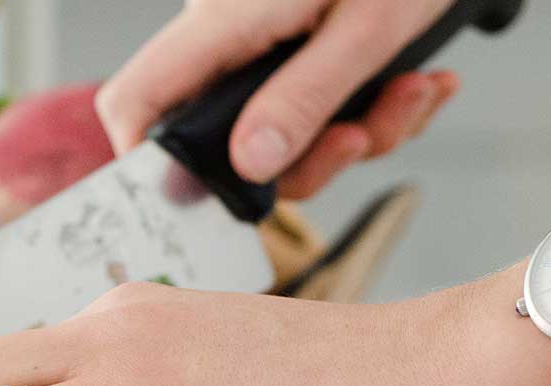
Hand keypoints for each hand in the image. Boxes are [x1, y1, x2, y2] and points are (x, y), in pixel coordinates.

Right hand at [96, 0, 458, 198]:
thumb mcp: (364, 28)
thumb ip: (304, 97)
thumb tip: (252, 165)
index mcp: (221, 23)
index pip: (136, 99)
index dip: (140, 159)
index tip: (188, 198)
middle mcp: (228, 41)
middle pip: (224, 141)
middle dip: (307, 158)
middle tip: (359, 136)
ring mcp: (261, 48)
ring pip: (283, 136)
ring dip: (358, 133)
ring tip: (411, 91)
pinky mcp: (297, 53)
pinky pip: (317, 112)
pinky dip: (372, 111)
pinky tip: (414, 82)